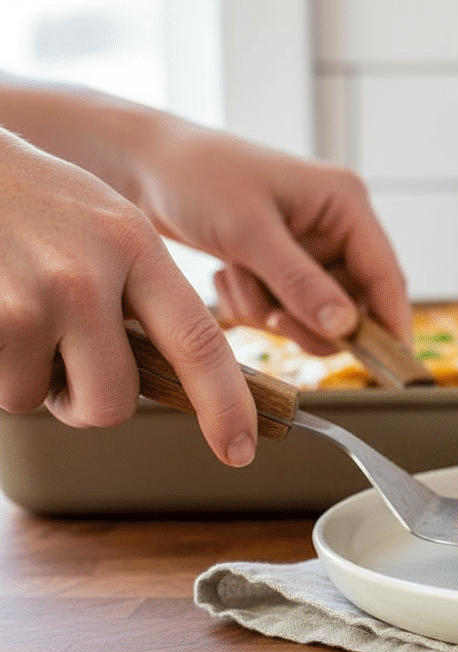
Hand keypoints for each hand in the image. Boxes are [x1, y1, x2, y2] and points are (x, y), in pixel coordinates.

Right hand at [0, 130, 257, 466]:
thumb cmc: (34, 202)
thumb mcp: (107, 225)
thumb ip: (143, 292)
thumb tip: (172, 378)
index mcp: (135, 247)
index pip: (199, 343)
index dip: (225, 405)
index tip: (240, 449)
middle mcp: (87, 276)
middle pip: (113, 402)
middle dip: (89, 401)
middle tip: (66, 359)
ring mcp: (29, 300)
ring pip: (42, 399)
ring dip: (29, 378)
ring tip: (17, 315)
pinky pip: (1, 388)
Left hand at [128, 119, 409, 355]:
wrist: (140, 164)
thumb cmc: (195, 175)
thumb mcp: (248, 231)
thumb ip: (300, 282)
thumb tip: (346, 328)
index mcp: (345, 203)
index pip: (385, 275)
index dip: (391, 324)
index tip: (391, 368)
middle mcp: (335, 225)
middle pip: (355, 303)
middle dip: (311, 319)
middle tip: (274, 318)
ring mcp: (309, 246)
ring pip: (317, 312)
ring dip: (275, 311)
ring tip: (238, 279)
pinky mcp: (282, 263)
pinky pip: (287, 308)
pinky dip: (256, 305)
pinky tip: (229, 275)